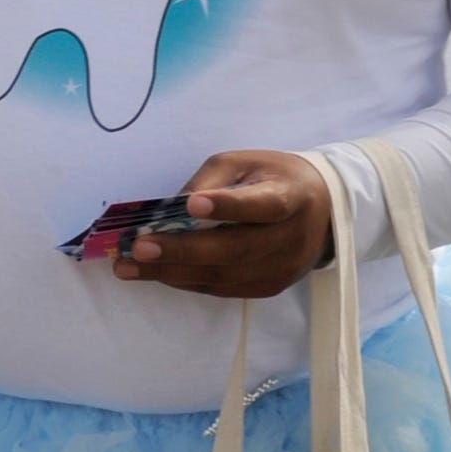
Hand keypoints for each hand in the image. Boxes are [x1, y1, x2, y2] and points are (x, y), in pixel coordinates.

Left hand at [113, 150, 333, 298]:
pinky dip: (184, 280)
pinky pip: (219, 288)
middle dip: (183, 250)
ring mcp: (279, 269)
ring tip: (128, 266)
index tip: (193, 204)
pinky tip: (154, 273)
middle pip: (236, 249)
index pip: (263, 205)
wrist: (321, 214)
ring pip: (222, 275)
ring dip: (171, 272)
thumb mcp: (244, 163)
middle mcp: (289, 238)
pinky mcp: (266, 288)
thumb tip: (169, 211)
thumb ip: (209, 180)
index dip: (230, 207)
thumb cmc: (273, 180)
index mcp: (291, 197)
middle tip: (139, 248)